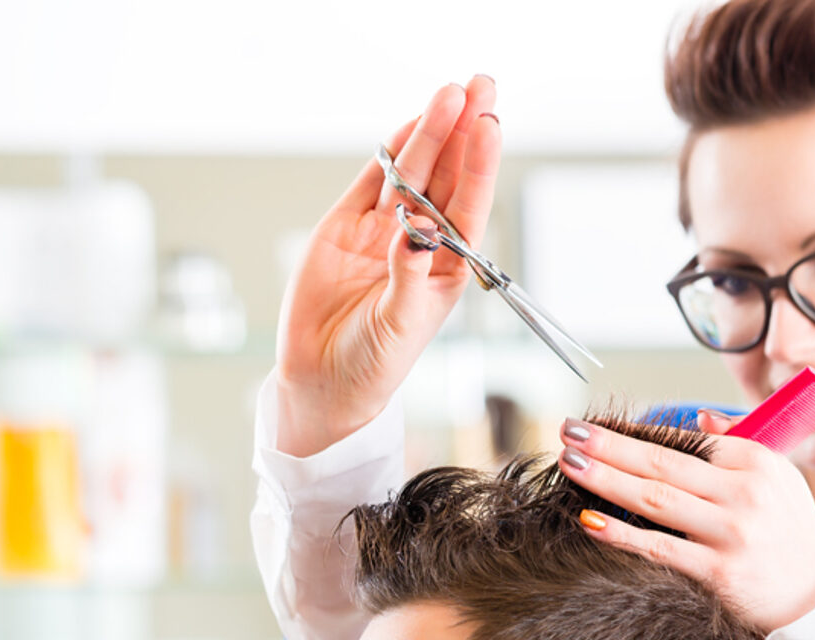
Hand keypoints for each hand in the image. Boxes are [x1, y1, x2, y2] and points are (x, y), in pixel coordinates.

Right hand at [275, 76, 500, 456]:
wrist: (323, 380)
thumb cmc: (375, 361)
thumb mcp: (400, 324)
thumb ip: (409, 277)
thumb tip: (417, 231)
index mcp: (449, 265)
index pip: (470, 203)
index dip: (480, 162)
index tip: (491, 123)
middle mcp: (422, 241)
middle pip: (447, 175)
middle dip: (464, 130)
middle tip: (480, 85)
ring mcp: (383, 230)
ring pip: (413, 171)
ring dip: (431, 132)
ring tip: (451, 92)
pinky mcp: (346, 227)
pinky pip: (374, 181)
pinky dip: (391, 152)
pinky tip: (411, 123)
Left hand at [555, 410, 814, 631]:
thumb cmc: (790, 528)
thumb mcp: (778, 474)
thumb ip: (737, 442)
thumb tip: (698, 418)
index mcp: (754, 461)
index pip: (683, 440)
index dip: (634, 431)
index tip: (595, 424)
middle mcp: (743, 493)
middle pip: (661, 464)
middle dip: (609, 445)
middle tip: (569, 431)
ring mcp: (730, 533)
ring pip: (655, 499)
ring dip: (606, 479)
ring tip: (571, 464)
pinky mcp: (719, 571)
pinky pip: (660, 548)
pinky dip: (622, 533)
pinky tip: (590, 519)